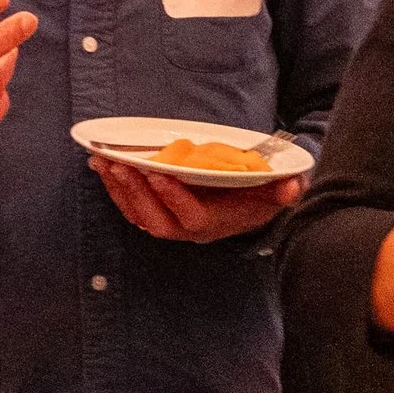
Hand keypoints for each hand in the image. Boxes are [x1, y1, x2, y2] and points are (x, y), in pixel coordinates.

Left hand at [92, 158, 302, 242]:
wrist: (247, 210)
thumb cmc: (259, 197)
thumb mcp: (277, 193)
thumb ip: (285, 190)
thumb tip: (292, 187)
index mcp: (215, 223)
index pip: (192, 217)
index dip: (175, 198)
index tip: (160, 175)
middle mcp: (188, 230)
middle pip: (156, 220)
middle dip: (136, 193)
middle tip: (120, 165)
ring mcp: (170, 224)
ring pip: (138, 214)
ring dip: (119, 190)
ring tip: (101, 163)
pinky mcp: (157, 214)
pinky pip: (131, 207)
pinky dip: (115, 189)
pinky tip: (101, 166)